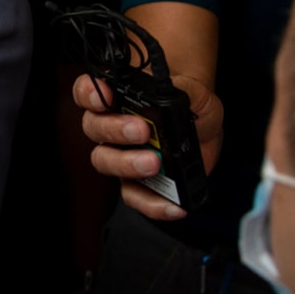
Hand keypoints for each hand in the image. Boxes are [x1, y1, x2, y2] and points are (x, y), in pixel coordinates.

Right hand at [72, 72, 223, 221]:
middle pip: (94, 127)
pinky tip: (173, 204)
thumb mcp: (196, 91)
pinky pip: (133, 196)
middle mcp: (111, 126)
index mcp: (117, 97)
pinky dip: (151, 203)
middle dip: (114, 129)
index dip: (89, 92)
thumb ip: (186, 89)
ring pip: (105, 162)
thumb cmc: (193, 103)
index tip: (104, 96)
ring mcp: (121, 156)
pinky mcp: (137, 183)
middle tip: (141, 131)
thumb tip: (178, 96)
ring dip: (126, 164)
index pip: (88, 91)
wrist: (207, 128)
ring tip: (153, 164)